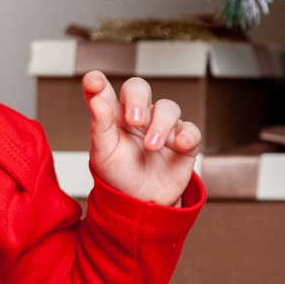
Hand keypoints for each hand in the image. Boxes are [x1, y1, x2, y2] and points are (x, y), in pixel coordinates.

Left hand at [83, 71, 201, 207]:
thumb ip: (99, 127)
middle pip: (139, 88)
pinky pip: (190, 130)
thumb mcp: (102, 154)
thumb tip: (97, 102)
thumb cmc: (119, 174)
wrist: (140, 202)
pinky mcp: (182, 141)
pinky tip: (178, 144)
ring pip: (167, 107)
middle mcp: (138, 116)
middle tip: (133, 120)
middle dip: (137, 98)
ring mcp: (161, 126)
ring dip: (159, 125)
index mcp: (113, 116)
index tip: (94, 81)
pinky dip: (186, 135)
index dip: (97, 82)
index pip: (104, 91)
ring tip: (151, 147)